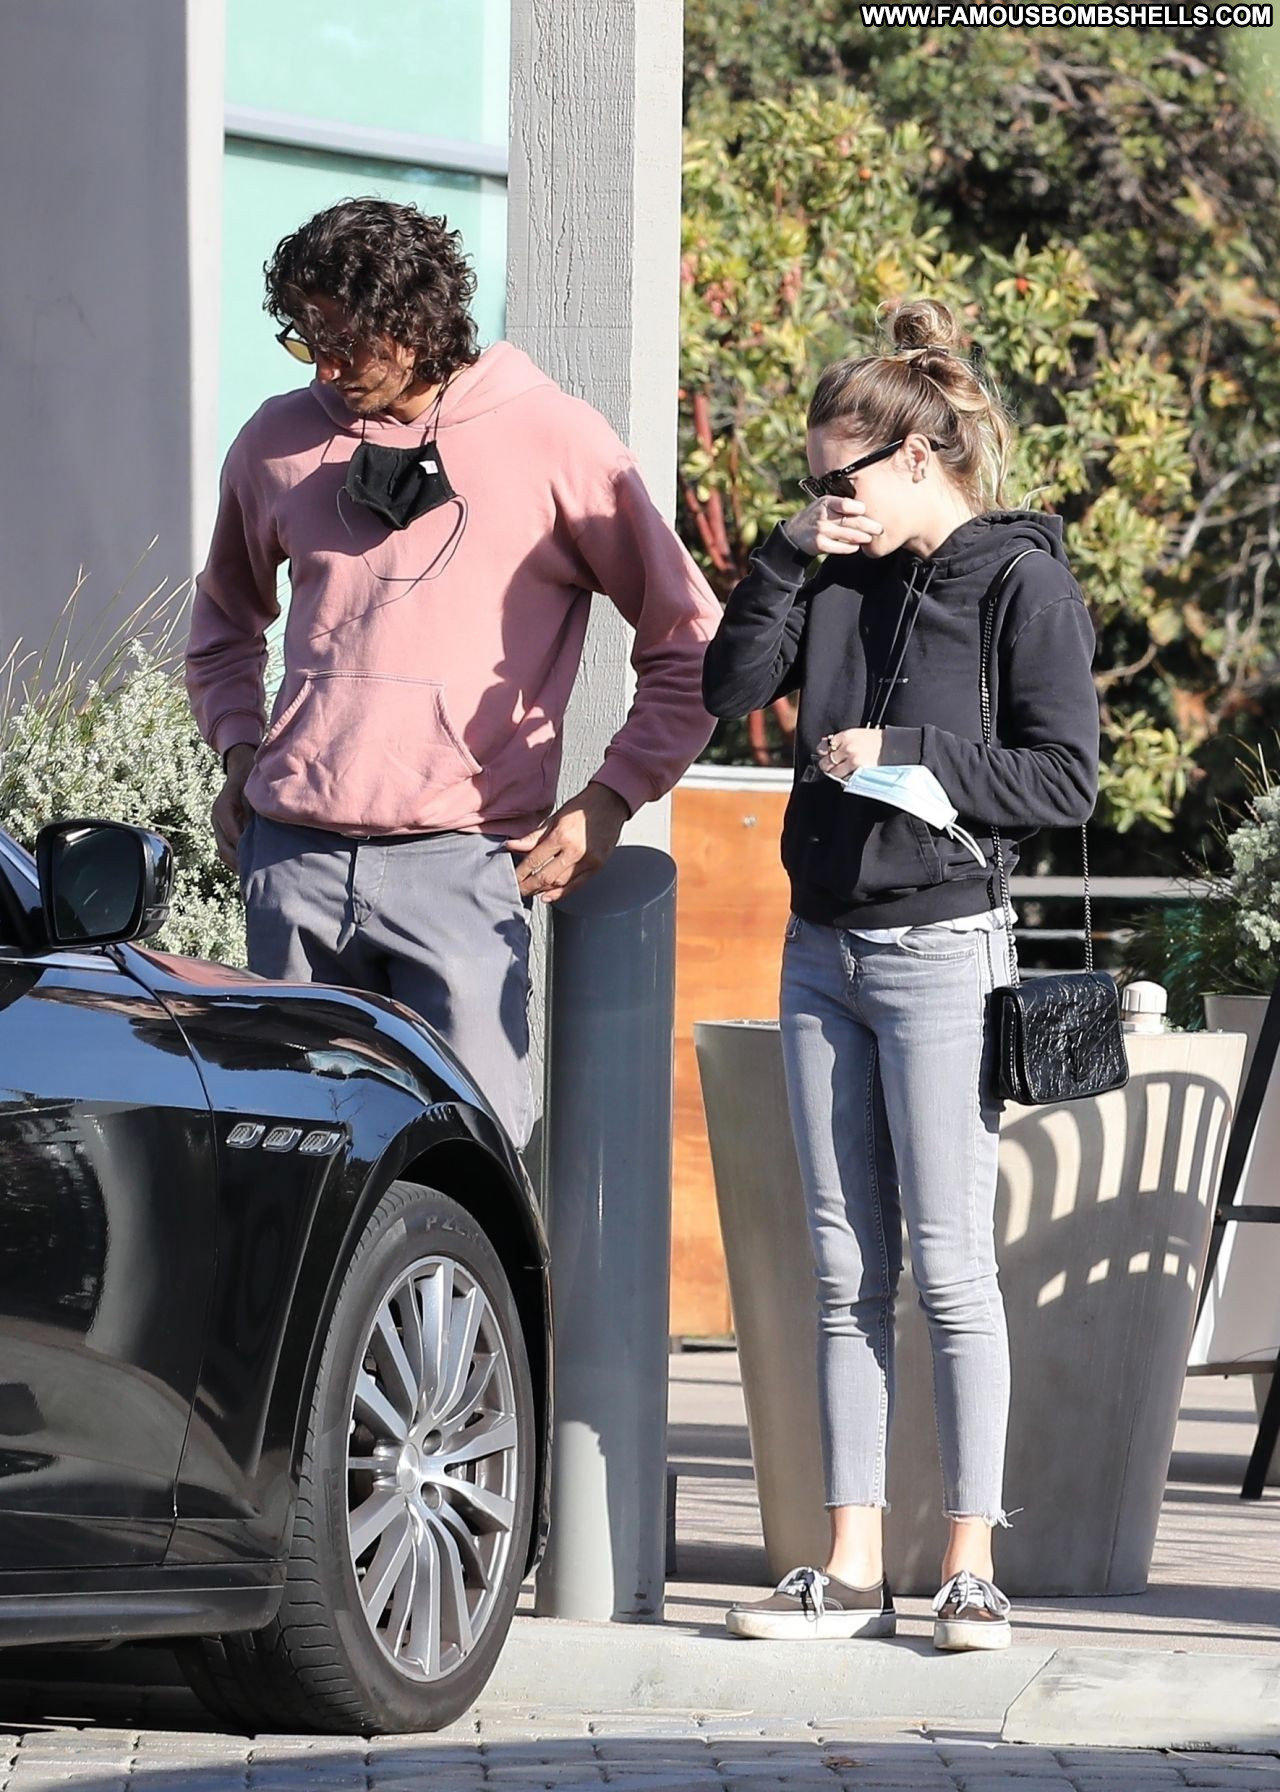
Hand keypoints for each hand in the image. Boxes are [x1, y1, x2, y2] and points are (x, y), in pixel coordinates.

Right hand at [211, 743, 256, 870]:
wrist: (242, 768)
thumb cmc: (252, 778)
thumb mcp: (255, 790)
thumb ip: (257, 810)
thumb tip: (267, 831)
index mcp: (223, 808)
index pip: (232, 834)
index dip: (245, 848)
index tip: (260, 859)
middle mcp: (217, 819)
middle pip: (225, 849)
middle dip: (241, 863)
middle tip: (260, 875)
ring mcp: (218, 826)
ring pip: (224, 852)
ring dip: (239, 865)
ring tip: (256, 876)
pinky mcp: (223, 831)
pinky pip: (227, 850)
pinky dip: (238, 860)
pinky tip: (252, 868)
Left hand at [507, 781, 629, 903]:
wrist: (609, 804)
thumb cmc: (582, 808)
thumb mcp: (554, 819)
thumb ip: (533, 837)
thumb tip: (512, 846)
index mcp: (561, 836)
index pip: (534, 860)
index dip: (520, 873)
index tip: (513, 878)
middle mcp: (575, 851)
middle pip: (546, 877)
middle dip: (529, 886)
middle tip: (518, 889)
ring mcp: (588, 861)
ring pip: (560, 884)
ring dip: (543, 890)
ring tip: (531, 890)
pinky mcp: (597, 867)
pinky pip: (577, 885)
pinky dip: (561, 893)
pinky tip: (549, 895)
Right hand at [786, 496, 882, 557]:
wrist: (794, 534)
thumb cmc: (816, 517)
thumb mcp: (824, 504)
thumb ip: (841, 504)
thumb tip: (866, 508)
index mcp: (826, 502)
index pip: (847, 504)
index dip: (859, 508)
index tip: (867, 511)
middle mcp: (824, 515)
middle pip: (852, 521)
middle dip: (869, 525)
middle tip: (879, 529)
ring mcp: (821, 530)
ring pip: (849, 535)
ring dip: (863, 537)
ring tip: (870, 538)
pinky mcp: (820, 544)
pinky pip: (841, 547)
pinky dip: (851, 547)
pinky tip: (856, 546)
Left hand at [817, 728, 883, 779]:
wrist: (893, 747)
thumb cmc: (875, 740)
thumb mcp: (856, 734)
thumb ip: (839, 740)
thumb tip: (824, 744)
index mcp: (845, 736)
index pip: (823, 748)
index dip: (825, 753)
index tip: (828, 755)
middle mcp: (847, 748)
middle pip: (826, 763)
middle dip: (828, 765)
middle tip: (834, 765)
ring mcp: (853, 761)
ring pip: (834, 774)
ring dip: (837, 774)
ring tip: (846, 770)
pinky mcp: (860, 772)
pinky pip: (846, 780)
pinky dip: (847, 779)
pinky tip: (853, 774)